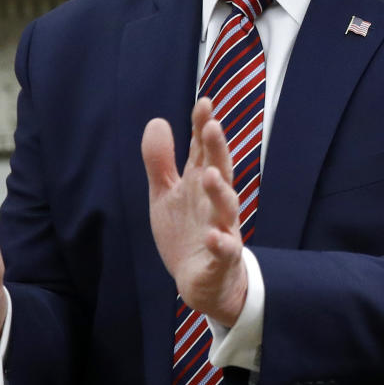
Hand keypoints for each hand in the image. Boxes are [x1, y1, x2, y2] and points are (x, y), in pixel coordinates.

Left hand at [143, 98, 246, 325]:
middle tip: (212, 126)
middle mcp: (215, 202)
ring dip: (220, 192)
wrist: (202, 282)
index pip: (204, 150)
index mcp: (201, 184)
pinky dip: (222, 243)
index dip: (203, 127)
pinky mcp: (222, 259)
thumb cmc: (187, 232)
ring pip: (227, 208)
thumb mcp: (166, 194)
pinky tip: (215, 237)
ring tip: (211, 175)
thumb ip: (160, 161)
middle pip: (220, 171)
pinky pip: (226, 250)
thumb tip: (157, 120)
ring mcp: (222, 229)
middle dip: (217, 150)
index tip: (204, 102)